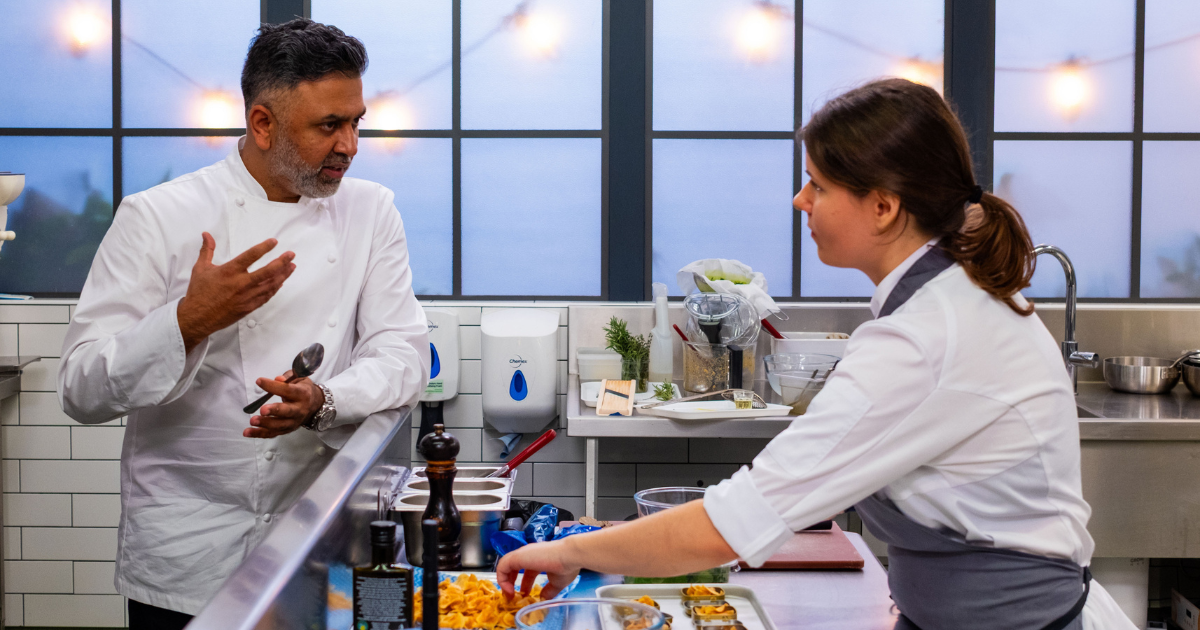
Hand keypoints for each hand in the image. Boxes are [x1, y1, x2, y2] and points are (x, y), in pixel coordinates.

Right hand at [177, 232, 295, 352]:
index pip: (250, 256)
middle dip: (282, 262)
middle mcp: (241, 283)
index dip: (264, 247)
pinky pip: (266, 296)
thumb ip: (207, 250)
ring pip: (270, 285)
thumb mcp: (200, 268)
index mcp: (229, 271)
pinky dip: (275, 288)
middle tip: (291, 255)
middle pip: (267, 271)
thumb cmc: (199, 292)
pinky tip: (281, 282)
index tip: (274, 242)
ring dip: (283, 275)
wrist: (198, 317)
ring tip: (291, 266)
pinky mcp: (249, 307)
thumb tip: (206, 234)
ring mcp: (247, 296)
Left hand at [244, 370, 322, 438]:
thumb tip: (277, 379)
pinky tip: (248, 432)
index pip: (287, 390)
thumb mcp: (299, 378)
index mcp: (303, 394)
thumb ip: (288, 377)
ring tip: (252, 421)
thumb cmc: (302, 389)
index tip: (259, 381)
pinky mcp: (287, 430)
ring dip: (265, 424)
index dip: (273, 386)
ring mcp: (293, 422)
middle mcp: (299, 409)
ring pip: (280, 425)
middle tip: (262, 410)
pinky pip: (273, 433)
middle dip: (274, 411)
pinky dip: (260, 434)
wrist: (314, 405)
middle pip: (287, 411)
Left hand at [496, 539, 579, 599]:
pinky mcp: (517, 556)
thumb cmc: (567, 566)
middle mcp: (528, 554)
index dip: (524, 584)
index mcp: (538, 559)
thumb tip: (543, 599)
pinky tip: (509, 590)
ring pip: (505, 566)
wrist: (570, 556)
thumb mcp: (557, 582)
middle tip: (513, 597)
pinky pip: (502, 566)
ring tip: (509, 595)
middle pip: (513, 568)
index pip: (526, 571)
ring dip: (505, 582)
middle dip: (511, 583)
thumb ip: (549, 591)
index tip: (525, 596)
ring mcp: (522, 554)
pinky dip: (502, 579)